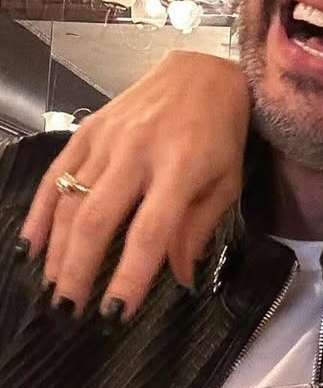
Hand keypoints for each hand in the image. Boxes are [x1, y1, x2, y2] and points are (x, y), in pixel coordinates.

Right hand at [20, 52, 249, 320]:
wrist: (202, 74)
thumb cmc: (221, 134)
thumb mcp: (226, 183)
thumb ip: (198, 229)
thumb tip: (180, 279)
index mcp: (180, 169)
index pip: (150, 232)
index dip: (131, 275)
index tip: (116, 313)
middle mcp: (137, 153)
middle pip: (97, 219)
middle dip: (79, 270)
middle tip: (69, 311)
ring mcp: (107, 139)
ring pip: (70, 201)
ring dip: (58, 251)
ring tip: (54, 290)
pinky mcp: (87, 130)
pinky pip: (56, 176)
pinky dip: (40, 214)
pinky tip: (31, 248)